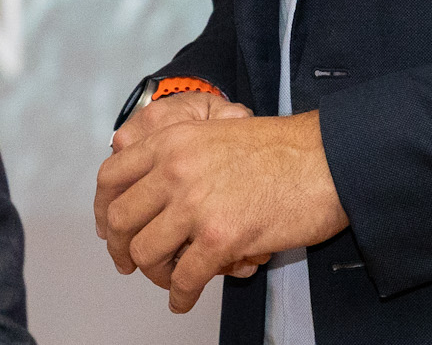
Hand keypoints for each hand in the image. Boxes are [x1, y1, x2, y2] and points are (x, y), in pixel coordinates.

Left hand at [101, 91, 266, 280]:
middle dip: (121, 248)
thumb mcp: (215, 132)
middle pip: (121, 219)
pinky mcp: (221, 238)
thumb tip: (154, 187)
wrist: (326, 160)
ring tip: (168, 279)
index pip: (111, 176)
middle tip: (129, 262)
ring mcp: (195, 204)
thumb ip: (180, 153)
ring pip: (146, 252)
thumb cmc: (281, 149)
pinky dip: (180, 295)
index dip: (104, 208)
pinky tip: (185, 299)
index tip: (109, 227)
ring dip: (154, 274)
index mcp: (171, 140)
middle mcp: (175, 169)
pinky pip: (184, 278)